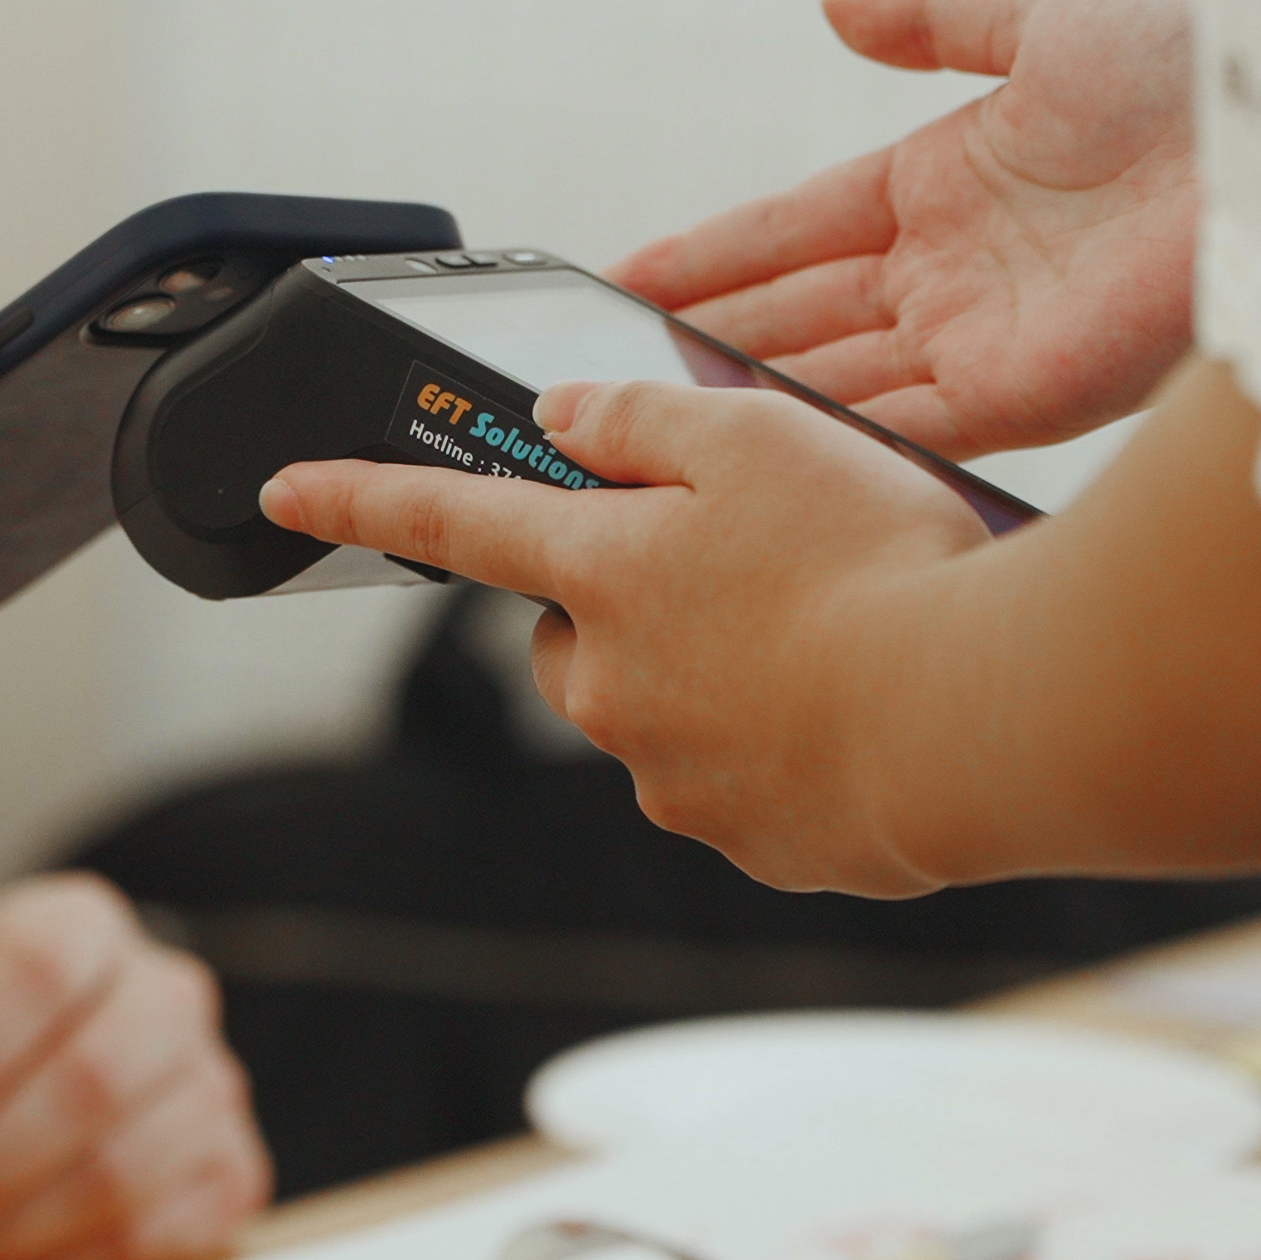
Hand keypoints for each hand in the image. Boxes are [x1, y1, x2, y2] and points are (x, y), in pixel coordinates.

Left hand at [262, 383, 993, 894]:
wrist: (976, 724)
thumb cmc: (875, 566)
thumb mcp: (758, 435)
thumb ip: (643, 417)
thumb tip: (565, 419)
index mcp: (599, 569)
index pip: (447, 522)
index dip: (356, 498)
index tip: (284, 492)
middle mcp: (610, 685)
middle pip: (574, 633)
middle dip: (630, 599)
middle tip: (747, 562)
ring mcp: (674, 775)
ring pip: (661, 708)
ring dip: (719, 672)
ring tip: (836, 635)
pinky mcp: (748, 841)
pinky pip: (742, 779)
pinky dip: (785, 744)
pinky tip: (863, 707)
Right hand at [614, 0, 1200, 460]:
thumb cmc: (1184, 64)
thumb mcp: (1045, 8)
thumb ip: (935, 17)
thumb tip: (835, 6)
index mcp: (943, 179)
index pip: (794, 227)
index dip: (710, 251)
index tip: (625, 275)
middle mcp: (951, 270)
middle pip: (797, 316)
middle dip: (707, 344)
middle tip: (605, 371)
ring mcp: (980, 338)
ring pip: (834, 384)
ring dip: (752, 406)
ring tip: (654, 426)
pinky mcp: (1020, 396)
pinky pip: (904, 431)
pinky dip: (833, 448)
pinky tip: (761, 463)